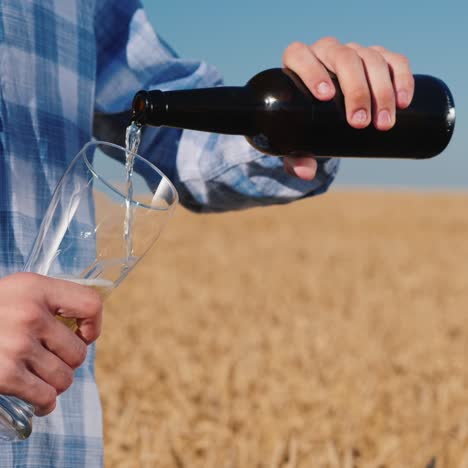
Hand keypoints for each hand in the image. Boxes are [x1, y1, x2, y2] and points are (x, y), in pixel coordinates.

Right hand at [0, 273, 102, 415]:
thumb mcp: (18, 290)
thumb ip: (50, 300)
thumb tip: (87, 325)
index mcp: (37, 288)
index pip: (91, 304)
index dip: (94, 324)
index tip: (84, 334)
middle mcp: (30, 315)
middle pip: (79, 351)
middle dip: (69, 360)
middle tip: (52, 358)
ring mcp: (17, 346)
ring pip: (65, 377)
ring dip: (57, 382)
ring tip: (43, 377)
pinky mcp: (4, 376)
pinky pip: (45, 397)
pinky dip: (45, 402)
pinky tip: (39, 398)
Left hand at [281, 37, 414, 179]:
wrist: (325, 112)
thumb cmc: (304, 123)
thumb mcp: (297, 140)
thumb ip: (296, 158)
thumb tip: (305, 174)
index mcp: (298, 61)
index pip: (300, 55)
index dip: (311, 71)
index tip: (325, 97)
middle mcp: (327, 51)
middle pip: (343, 58)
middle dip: (355, 90)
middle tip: (359, 123)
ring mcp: (354, 52)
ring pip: (371, 59)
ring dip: (381, 91)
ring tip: (383, 124)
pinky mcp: (378, 57)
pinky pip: (395, 60)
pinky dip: (403, 78)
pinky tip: (404, 101)